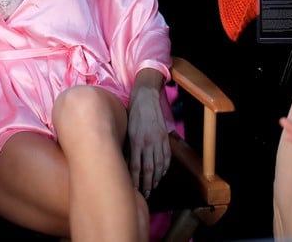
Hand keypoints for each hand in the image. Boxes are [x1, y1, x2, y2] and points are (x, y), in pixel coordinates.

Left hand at [127, 80, 170, 197]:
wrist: (145, 98)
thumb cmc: (132, 114)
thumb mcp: (126, 129)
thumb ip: (126, 146)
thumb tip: (124, 163)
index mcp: (136, 141)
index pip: (135, 166)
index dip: (135, 180)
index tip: (133, 190)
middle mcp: (148, 142)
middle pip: (149, 169)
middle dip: (147, 184)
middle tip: (145, 194)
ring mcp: (158, 140)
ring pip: (159, 165)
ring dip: (156, 178)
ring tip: (153, 187)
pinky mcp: (165, 138)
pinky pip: (167, 156)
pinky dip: (165, 167)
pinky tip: (161, 174)